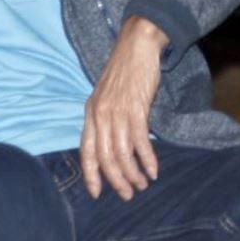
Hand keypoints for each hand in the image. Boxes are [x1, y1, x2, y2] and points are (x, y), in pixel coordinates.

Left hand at [81, 17, 165, 200]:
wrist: (136, 45)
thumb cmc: (123, 71)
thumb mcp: (105, 95)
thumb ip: (106, 119)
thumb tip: (112, 145)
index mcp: (90, 113)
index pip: (86, 151)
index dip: (91, 174)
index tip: (97, 193)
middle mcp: (100, 115)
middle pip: (105, 158)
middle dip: (116, 181)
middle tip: (128, 194)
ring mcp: (117, 112)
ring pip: (122, 153)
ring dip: (133, 174)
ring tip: (143, 184)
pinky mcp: (136, 108)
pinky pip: (140, 142)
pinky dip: (147, 160)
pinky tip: (154, 170)